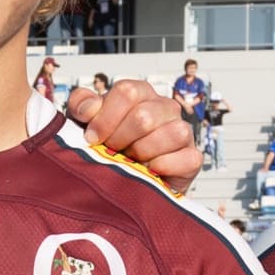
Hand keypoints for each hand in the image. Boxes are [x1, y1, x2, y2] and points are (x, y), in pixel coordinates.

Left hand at [68, 78, 202, 189]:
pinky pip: (187, 158)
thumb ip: (82, 105)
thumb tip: (88, 108)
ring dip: (143, 153)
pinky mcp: (192, 157)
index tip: (91, 137)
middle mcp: (165, 108)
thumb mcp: (87, 123)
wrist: (126, 183)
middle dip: (120, 139)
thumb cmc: (109, 148)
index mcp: (141, 94)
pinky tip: (149, 171)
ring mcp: (182, 131)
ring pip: (173, 133)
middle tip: (111, 152)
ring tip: (131, 162)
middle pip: (145, 116)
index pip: (127, 91)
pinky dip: (165, 167)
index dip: (105, 117)